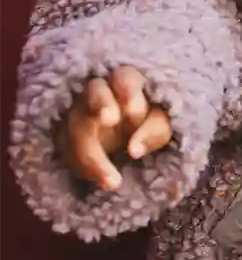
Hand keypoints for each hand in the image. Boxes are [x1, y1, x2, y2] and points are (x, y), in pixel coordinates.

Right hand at [56, 66, 172, 190]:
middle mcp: (98, 92)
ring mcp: (77, 113)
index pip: (125, 77)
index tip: (134, 108)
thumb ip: (155, 129)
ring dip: (92, 157)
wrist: (127, 136)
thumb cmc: (148, 121)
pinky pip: (66, 151)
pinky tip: (100, 181)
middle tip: (111, 119)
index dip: (127, 89)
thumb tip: (134, 151)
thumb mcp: (161, 124)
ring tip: (113, 182)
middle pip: (94, 92)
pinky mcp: (64, 136)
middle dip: (101, 104)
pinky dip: (82, 168)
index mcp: (126, 81)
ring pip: (76, 127)